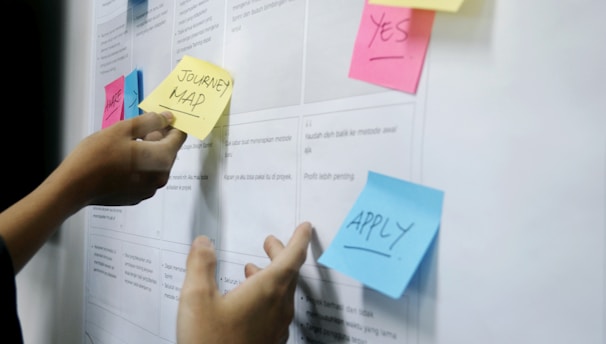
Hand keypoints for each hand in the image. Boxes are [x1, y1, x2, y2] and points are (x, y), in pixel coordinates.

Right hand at [56, 111, 186, 206]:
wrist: (74, 186)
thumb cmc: (97, 155)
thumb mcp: (123, 129)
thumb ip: (149, 121)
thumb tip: (167, 117)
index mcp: (161, 159)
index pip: (179, 137)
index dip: (171, 124)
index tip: (159, 117)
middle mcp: (161, 177)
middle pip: (169, 151)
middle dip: (158, 137)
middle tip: (135, 130)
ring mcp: (150, 189)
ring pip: (157, 164)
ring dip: (148, 151)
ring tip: (125, 145)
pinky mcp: (138, 196)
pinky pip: (147, 176)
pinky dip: (140, 166)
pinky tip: (121, 161)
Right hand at [177, 222, 312, 343]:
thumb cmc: (209, 342)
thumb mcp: (196, 298)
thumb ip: (200, 264)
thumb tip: (204, 243)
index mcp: (267, 290)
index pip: (292, 257)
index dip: (299, 239)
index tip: (305, 227)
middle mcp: (278, 307)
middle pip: (289, 273)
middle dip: (281, 254)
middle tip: (270, 242)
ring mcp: (276, 326)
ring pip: (282, 293)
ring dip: (272, 275)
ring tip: (252, 268)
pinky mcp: (269, 341)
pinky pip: (276, 311)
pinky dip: (267, 295)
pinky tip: (248, 300)